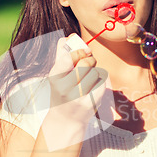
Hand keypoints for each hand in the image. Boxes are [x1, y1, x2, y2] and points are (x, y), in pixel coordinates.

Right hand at [43, 35, 106, 149]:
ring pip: (96, 73)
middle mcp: (64, 88)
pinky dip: (100, 82)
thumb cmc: (62, 91)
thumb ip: (62, 55)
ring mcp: (77, 98)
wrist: (65, 119)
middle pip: (86, 64)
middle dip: (91, 60)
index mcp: (55, 77)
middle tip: (90, 63)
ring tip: (89, 78)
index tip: (84, 52)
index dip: (79, 51)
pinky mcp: (90, 104)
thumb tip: (68, 37)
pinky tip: (93, 87)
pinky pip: (102, 84)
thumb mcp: (58, 75)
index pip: (69, 57)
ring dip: (96, 72)